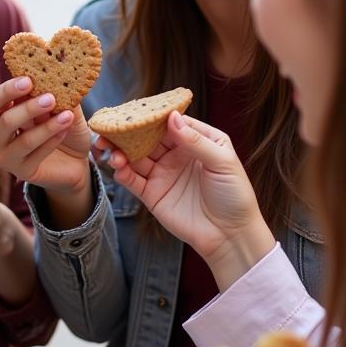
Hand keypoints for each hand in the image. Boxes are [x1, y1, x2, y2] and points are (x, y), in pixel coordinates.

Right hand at [0, 77, 92, 194]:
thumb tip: (58, 78)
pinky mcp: (22, 172)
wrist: (76, 161)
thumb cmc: (64, 128)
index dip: (8, 89)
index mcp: (0, 115)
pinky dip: (53, 141)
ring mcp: (7, 157)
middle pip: (4, 120)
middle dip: (28, 108)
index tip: (29, 80)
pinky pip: (36, 155)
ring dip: (46, 127)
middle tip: (50, 98)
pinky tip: (66, 131)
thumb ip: (57, 95)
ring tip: (67, 115)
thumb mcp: (63, 108)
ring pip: (23, 140)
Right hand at [106, 112, 274, 282]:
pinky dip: (122, 172)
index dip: (153, 115)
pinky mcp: (152, 194)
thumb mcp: (222, 163)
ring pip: (136, 157)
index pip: (170, 122)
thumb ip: (196, 141)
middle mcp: (176, 154)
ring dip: (121, 152)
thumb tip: (171, 117)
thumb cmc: (235, 196)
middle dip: (128, 132)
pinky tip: (118, 168)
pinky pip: (133, 180)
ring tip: (112, 152)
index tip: (135, 110)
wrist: (229, 236)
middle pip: (147, 137)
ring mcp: (163, 174)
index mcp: (196, 141)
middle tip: (111, 128)